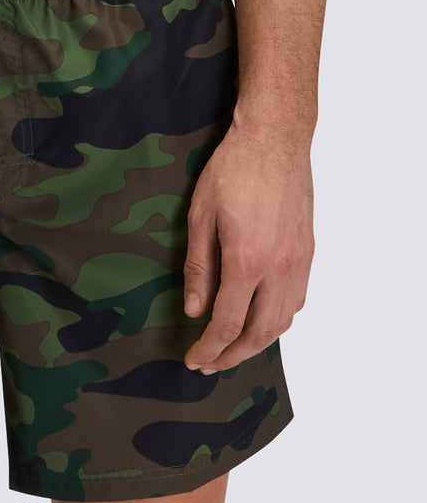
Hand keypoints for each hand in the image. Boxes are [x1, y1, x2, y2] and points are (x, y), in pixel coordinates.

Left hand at [182, 123, 313, 373]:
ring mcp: (298, 261)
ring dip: (258, 342)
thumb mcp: (200, 218)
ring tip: (233, 348)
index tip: (195, 359)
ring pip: (283, 320)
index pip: (228, 323)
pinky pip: (297, 299)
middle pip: (259, 332)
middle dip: (233, 355)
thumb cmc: (234, 169)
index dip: (210, 348)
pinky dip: (278, 318)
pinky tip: (260, 318)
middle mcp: (278, 267)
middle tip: (211, 363)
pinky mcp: (308, 252)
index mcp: (246, 260)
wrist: (275, 138)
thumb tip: (194, 308)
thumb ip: (198, 268)